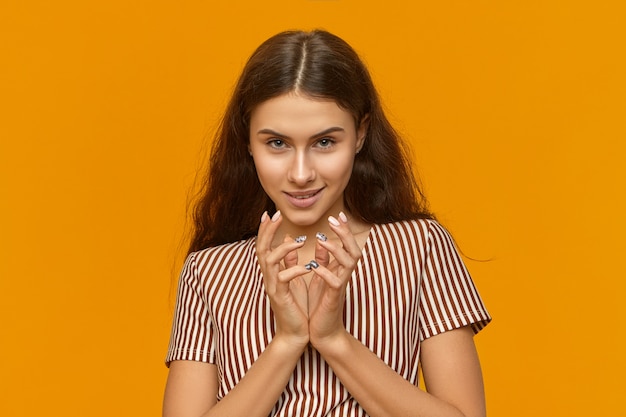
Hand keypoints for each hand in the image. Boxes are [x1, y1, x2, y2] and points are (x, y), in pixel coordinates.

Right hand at [256, 211, 309, 347]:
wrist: (295, 334)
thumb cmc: (296, 306)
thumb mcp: (294, 279)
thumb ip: (290, 260)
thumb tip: (291, 238)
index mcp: (273, 272)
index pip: (265, 245)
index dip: (266, 229)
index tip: (270, 212)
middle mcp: (269, 277)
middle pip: (261, 249)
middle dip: (268, 231)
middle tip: (275, 215)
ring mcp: (273, 287)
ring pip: (269, 262)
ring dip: (283, 249)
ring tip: (300, 242)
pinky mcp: (280, 298)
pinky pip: (283, 280)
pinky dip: (294, 271)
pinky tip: (307, 267)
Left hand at [307, 213, 361, 347]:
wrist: (322, 333)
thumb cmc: (320, 306)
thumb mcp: (320, 278)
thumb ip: (322, 259)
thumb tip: (320, 239)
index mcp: (338, 270)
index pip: (346, 245)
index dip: (344, 230)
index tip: (338, 215)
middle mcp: (343, 275)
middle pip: (353, 249)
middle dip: (345, 234)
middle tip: (335, 219)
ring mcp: (340, 286)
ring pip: (349, 263)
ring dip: (337, 249)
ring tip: (323, 240)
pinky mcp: (334, 298)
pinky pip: (335, 282)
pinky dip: (326, 272)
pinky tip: (315, 267)